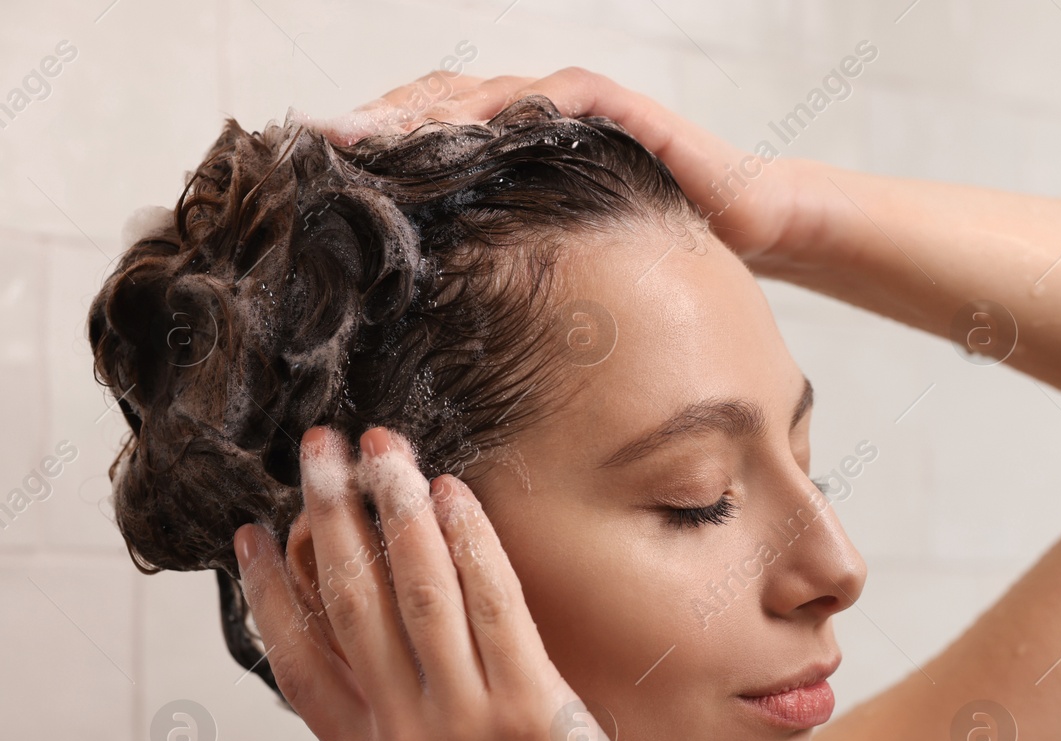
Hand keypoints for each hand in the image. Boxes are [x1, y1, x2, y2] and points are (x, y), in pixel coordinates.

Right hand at [233, 426, 682, 740]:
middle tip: (314, 450)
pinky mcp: (531, 710)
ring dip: (392, 506)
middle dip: (327, 519)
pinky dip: (469, 543)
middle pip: (348, 606)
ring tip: (378, 444)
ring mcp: (466, 723)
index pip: (302, 667)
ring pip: (413, 591)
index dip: (270, 596)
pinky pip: (492, 606)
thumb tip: (415, 699)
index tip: (251, 540)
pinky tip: (455, 493)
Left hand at [308, 67, 810, 263]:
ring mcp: (570, 108)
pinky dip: (502, 110)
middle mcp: (531, 122)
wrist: (748, 227)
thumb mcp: (563, 267)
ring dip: (419, 114)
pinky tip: (459, 131)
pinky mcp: (612, 109)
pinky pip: (547, 99)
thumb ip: (505, 269)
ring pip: (477, 95)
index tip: (312, 177)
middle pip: (434, 106)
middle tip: (317, 146)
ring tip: (365, 136)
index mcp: (511, 156)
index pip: (426, 138)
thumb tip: (430, 325)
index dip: (372, 151)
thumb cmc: (653, 255)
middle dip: (374, 124)